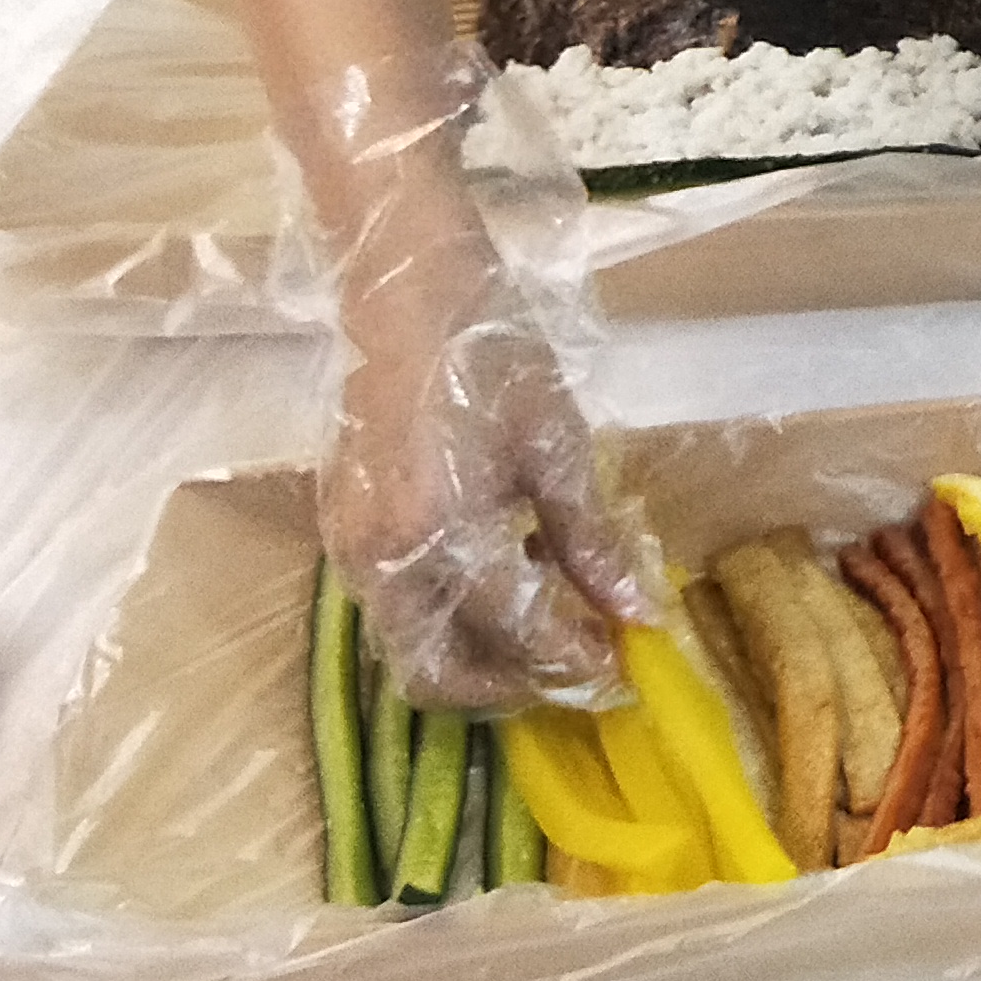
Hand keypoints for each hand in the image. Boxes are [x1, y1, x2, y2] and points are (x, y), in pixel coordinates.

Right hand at [319, 238, 649, 707]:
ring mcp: (351, 551)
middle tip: (580, 662)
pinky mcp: (343, 535)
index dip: (573, 658)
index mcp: (436, 532)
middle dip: (512, 683)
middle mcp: (380, 559)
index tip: (625, 665)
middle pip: (439, 672)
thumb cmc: (491, 356)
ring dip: (481, 654)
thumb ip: (590, 539)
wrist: (405, 296)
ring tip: (553, 616)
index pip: (512, 631)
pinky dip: (451, 617)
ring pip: (411, 647)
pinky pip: (397, 607)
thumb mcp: (556, 445)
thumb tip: (636, 611)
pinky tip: (508, 573)